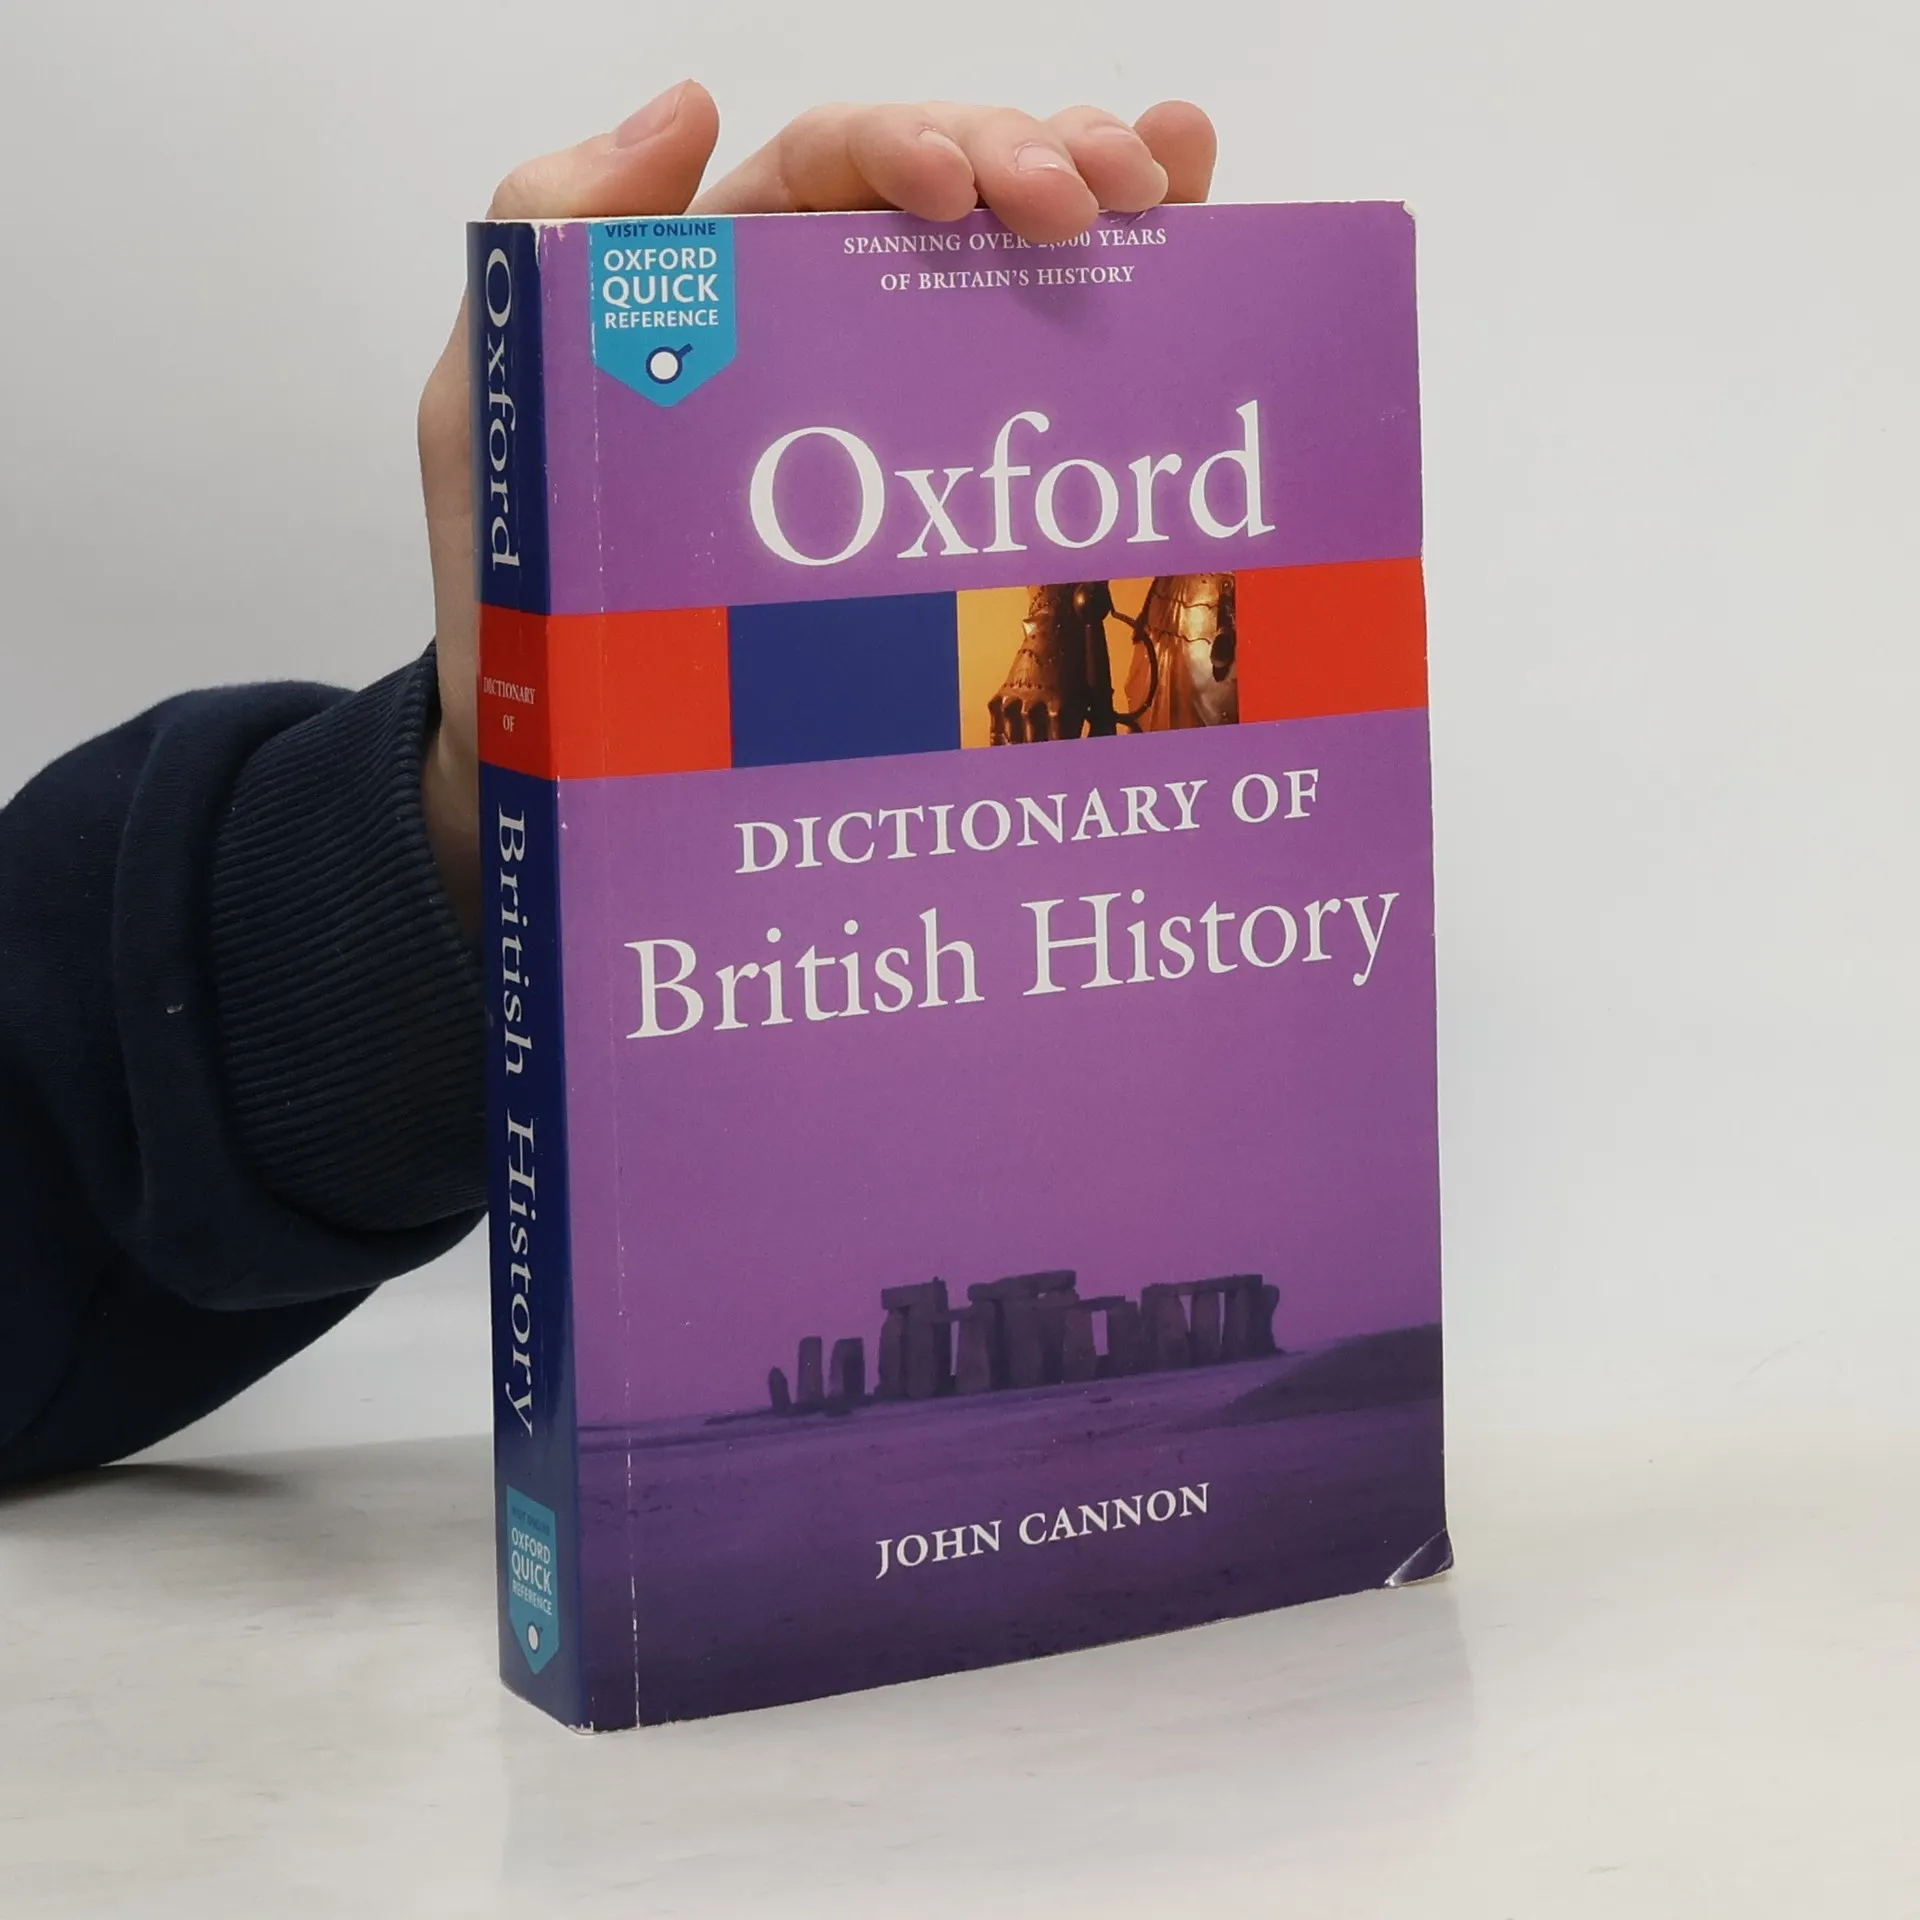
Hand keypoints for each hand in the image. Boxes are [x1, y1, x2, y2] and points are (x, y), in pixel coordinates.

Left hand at [416, 85, 1216, 920]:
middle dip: (1031, 161)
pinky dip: (1130, 302)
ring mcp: (902, 410)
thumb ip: (547, 246)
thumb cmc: (530, 603)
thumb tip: (682, 107)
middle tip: (1100, 200)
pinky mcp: (953, 499)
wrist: (586, 770)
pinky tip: (1196, 233)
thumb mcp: (494, 412)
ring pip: (1016, 265)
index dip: (907, 146)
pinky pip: (1046, 385)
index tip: (963, 193)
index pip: (827, 171)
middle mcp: (822, 330)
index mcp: (719, 289)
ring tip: (1169, 190)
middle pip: (949, 198)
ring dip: (1103, 195)